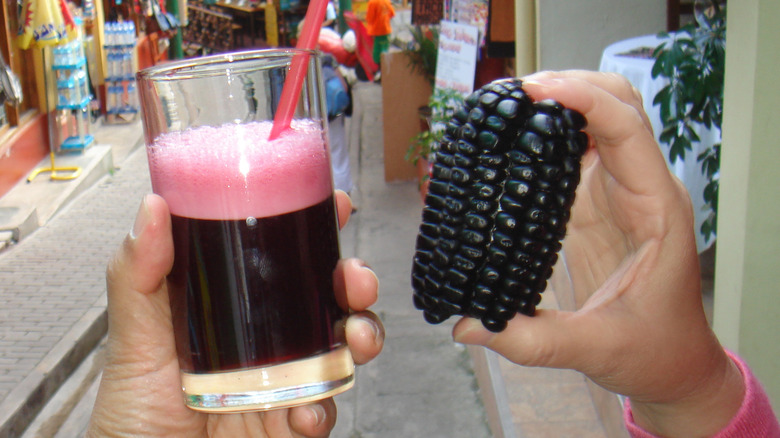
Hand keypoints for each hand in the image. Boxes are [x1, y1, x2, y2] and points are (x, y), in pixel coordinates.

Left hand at [88, 191, 382, 436]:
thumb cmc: (132, 407)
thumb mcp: (132, 334)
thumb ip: (139, 272)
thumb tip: (154, 207)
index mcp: (235, 307)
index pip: (284, 260)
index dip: (317, 230)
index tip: (338, 206)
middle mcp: (267, 341)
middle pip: (328, 300)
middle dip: (355, 283)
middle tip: (356, 280)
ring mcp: (282, 382)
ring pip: (341, 351)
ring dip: (362, 336)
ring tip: (354, 339)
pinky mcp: (288, 425)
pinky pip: (322, 411)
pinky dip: (323, 409)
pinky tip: (306, 411)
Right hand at [453, 71, 743, 436]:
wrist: (675, 363)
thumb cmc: (655, 350)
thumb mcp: (597, 349)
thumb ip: (533, 340)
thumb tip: (468, 326)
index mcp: (657, 211)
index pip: (627, 130)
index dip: (585, 100)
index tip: (538, 90)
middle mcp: (642, 189)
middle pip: (618, 104)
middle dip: (572, 84)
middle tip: (518, 92)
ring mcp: (619, 191)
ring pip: (599, 117)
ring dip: (560, 102)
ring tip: (511, 105)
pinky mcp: (596, 202)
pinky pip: (578, 148)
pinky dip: (550, 131)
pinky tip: (517, 136)